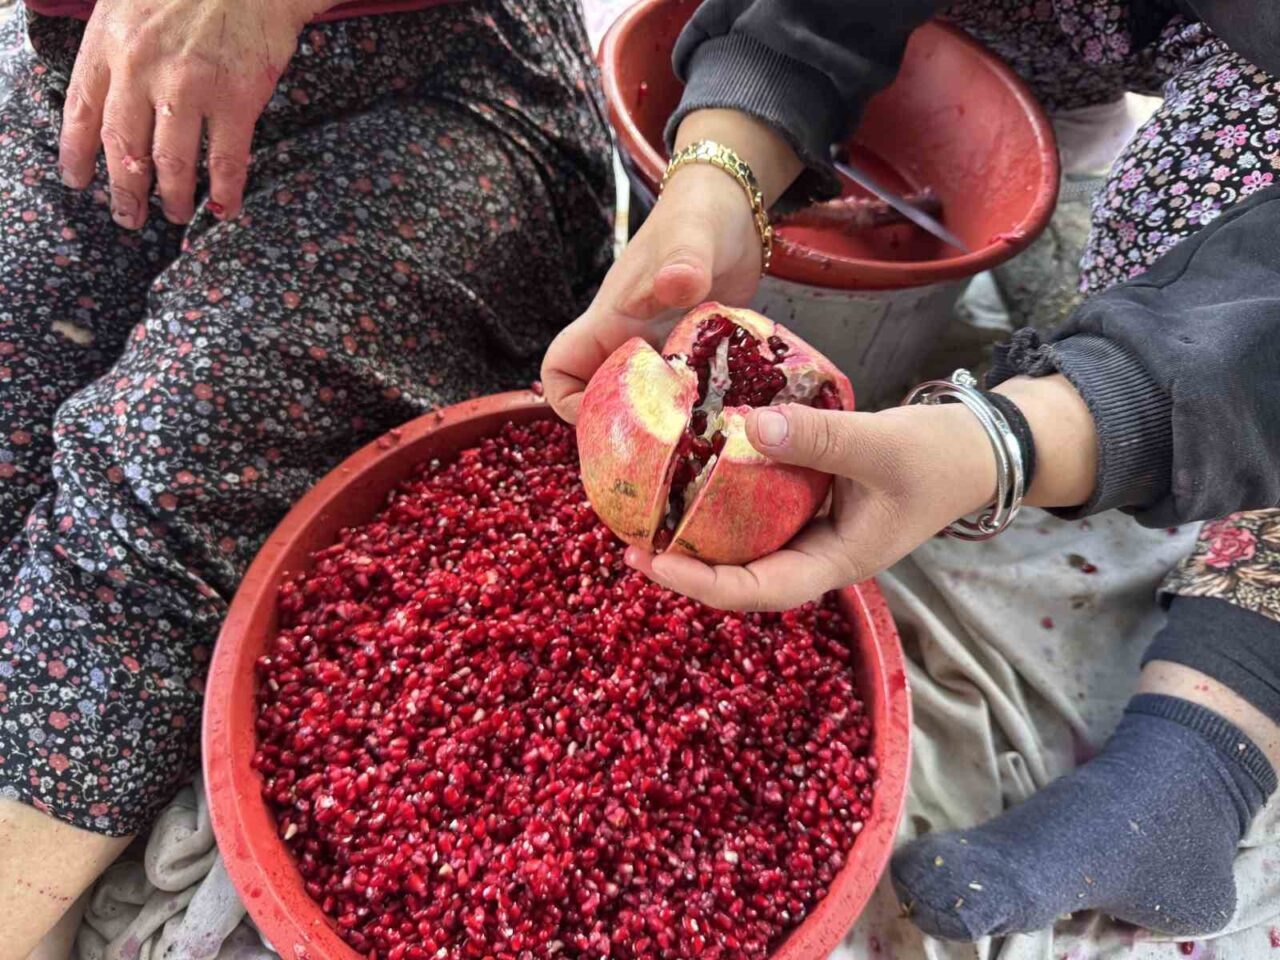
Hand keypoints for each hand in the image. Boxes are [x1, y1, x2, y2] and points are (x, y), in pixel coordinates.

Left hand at [58, 0, 323, 227]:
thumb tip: (108, 102)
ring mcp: (190, 87)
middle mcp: (143, 70)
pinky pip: (226, 160)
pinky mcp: (237, 99)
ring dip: (172, 197)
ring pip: (172, 162)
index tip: (79, 183)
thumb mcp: (130, 7)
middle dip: (125, 191)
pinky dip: (225, 191)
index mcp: (109, 44)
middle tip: (130, 217)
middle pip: (123, 148)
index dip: (76, 155)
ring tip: (174, 214)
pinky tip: (224, 208)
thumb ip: (116, 51)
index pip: (81, 112)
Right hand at [541, 163, 762, 421]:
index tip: (605, 420)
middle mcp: (630, 340)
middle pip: (603, 399)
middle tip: (664, 445)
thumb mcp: (692, 239)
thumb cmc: (700, 215)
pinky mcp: (695, 351)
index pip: (561, 370)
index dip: (568, 402)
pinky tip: (731, 412)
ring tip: (700, 438)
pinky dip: (702, 404)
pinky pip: (688, 390)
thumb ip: (683, 262)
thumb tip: (676, 284)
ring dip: (668, 422)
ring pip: (648, 401)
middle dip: (624, 427)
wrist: (734, 203)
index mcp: (611, 321)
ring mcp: (663, 347)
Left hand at [625, 375, 1098, 610]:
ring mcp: (813, 530)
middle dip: (685, 564)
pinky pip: (758, 509)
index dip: (702, 583)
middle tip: (629, 539)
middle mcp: (817, 553)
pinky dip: (724, 497)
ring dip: (698, 534)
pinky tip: (694, 474)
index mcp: (835, 562)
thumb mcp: (881, 445)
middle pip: (741, 577)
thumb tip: (751, 428)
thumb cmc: (938, 456)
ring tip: (648, 513)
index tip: (652, 560)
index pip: (759, 591)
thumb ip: (821, 439)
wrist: (975, 445)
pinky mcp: (811, 501)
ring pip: (746, 544)